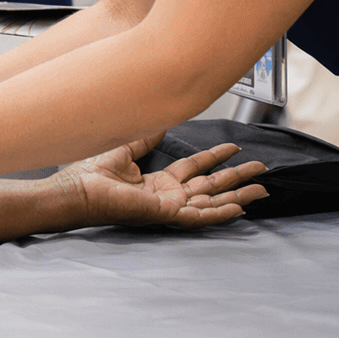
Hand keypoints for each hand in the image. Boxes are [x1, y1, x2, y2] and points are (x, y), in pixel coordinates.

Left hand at [57, 135, 267, 228]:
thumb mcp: (125, 148)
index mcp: (158, 182)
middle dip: (237, 177)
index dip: (215, 157)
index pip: (195, 169)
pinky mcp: (166, 215)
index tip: (234, 147)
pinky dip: (220, 213)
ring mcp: (169, 208)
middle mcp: (168, 195)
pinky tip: (238, 208)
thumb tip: (158, 121)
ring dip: (238, 196)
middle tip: (261, 169)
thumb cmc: (90, 175)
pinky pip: (199, 216)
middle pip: (212, 185)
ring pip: (212, 202)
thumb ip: (144, 137)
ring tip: (261, 188)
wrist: (76, 191)